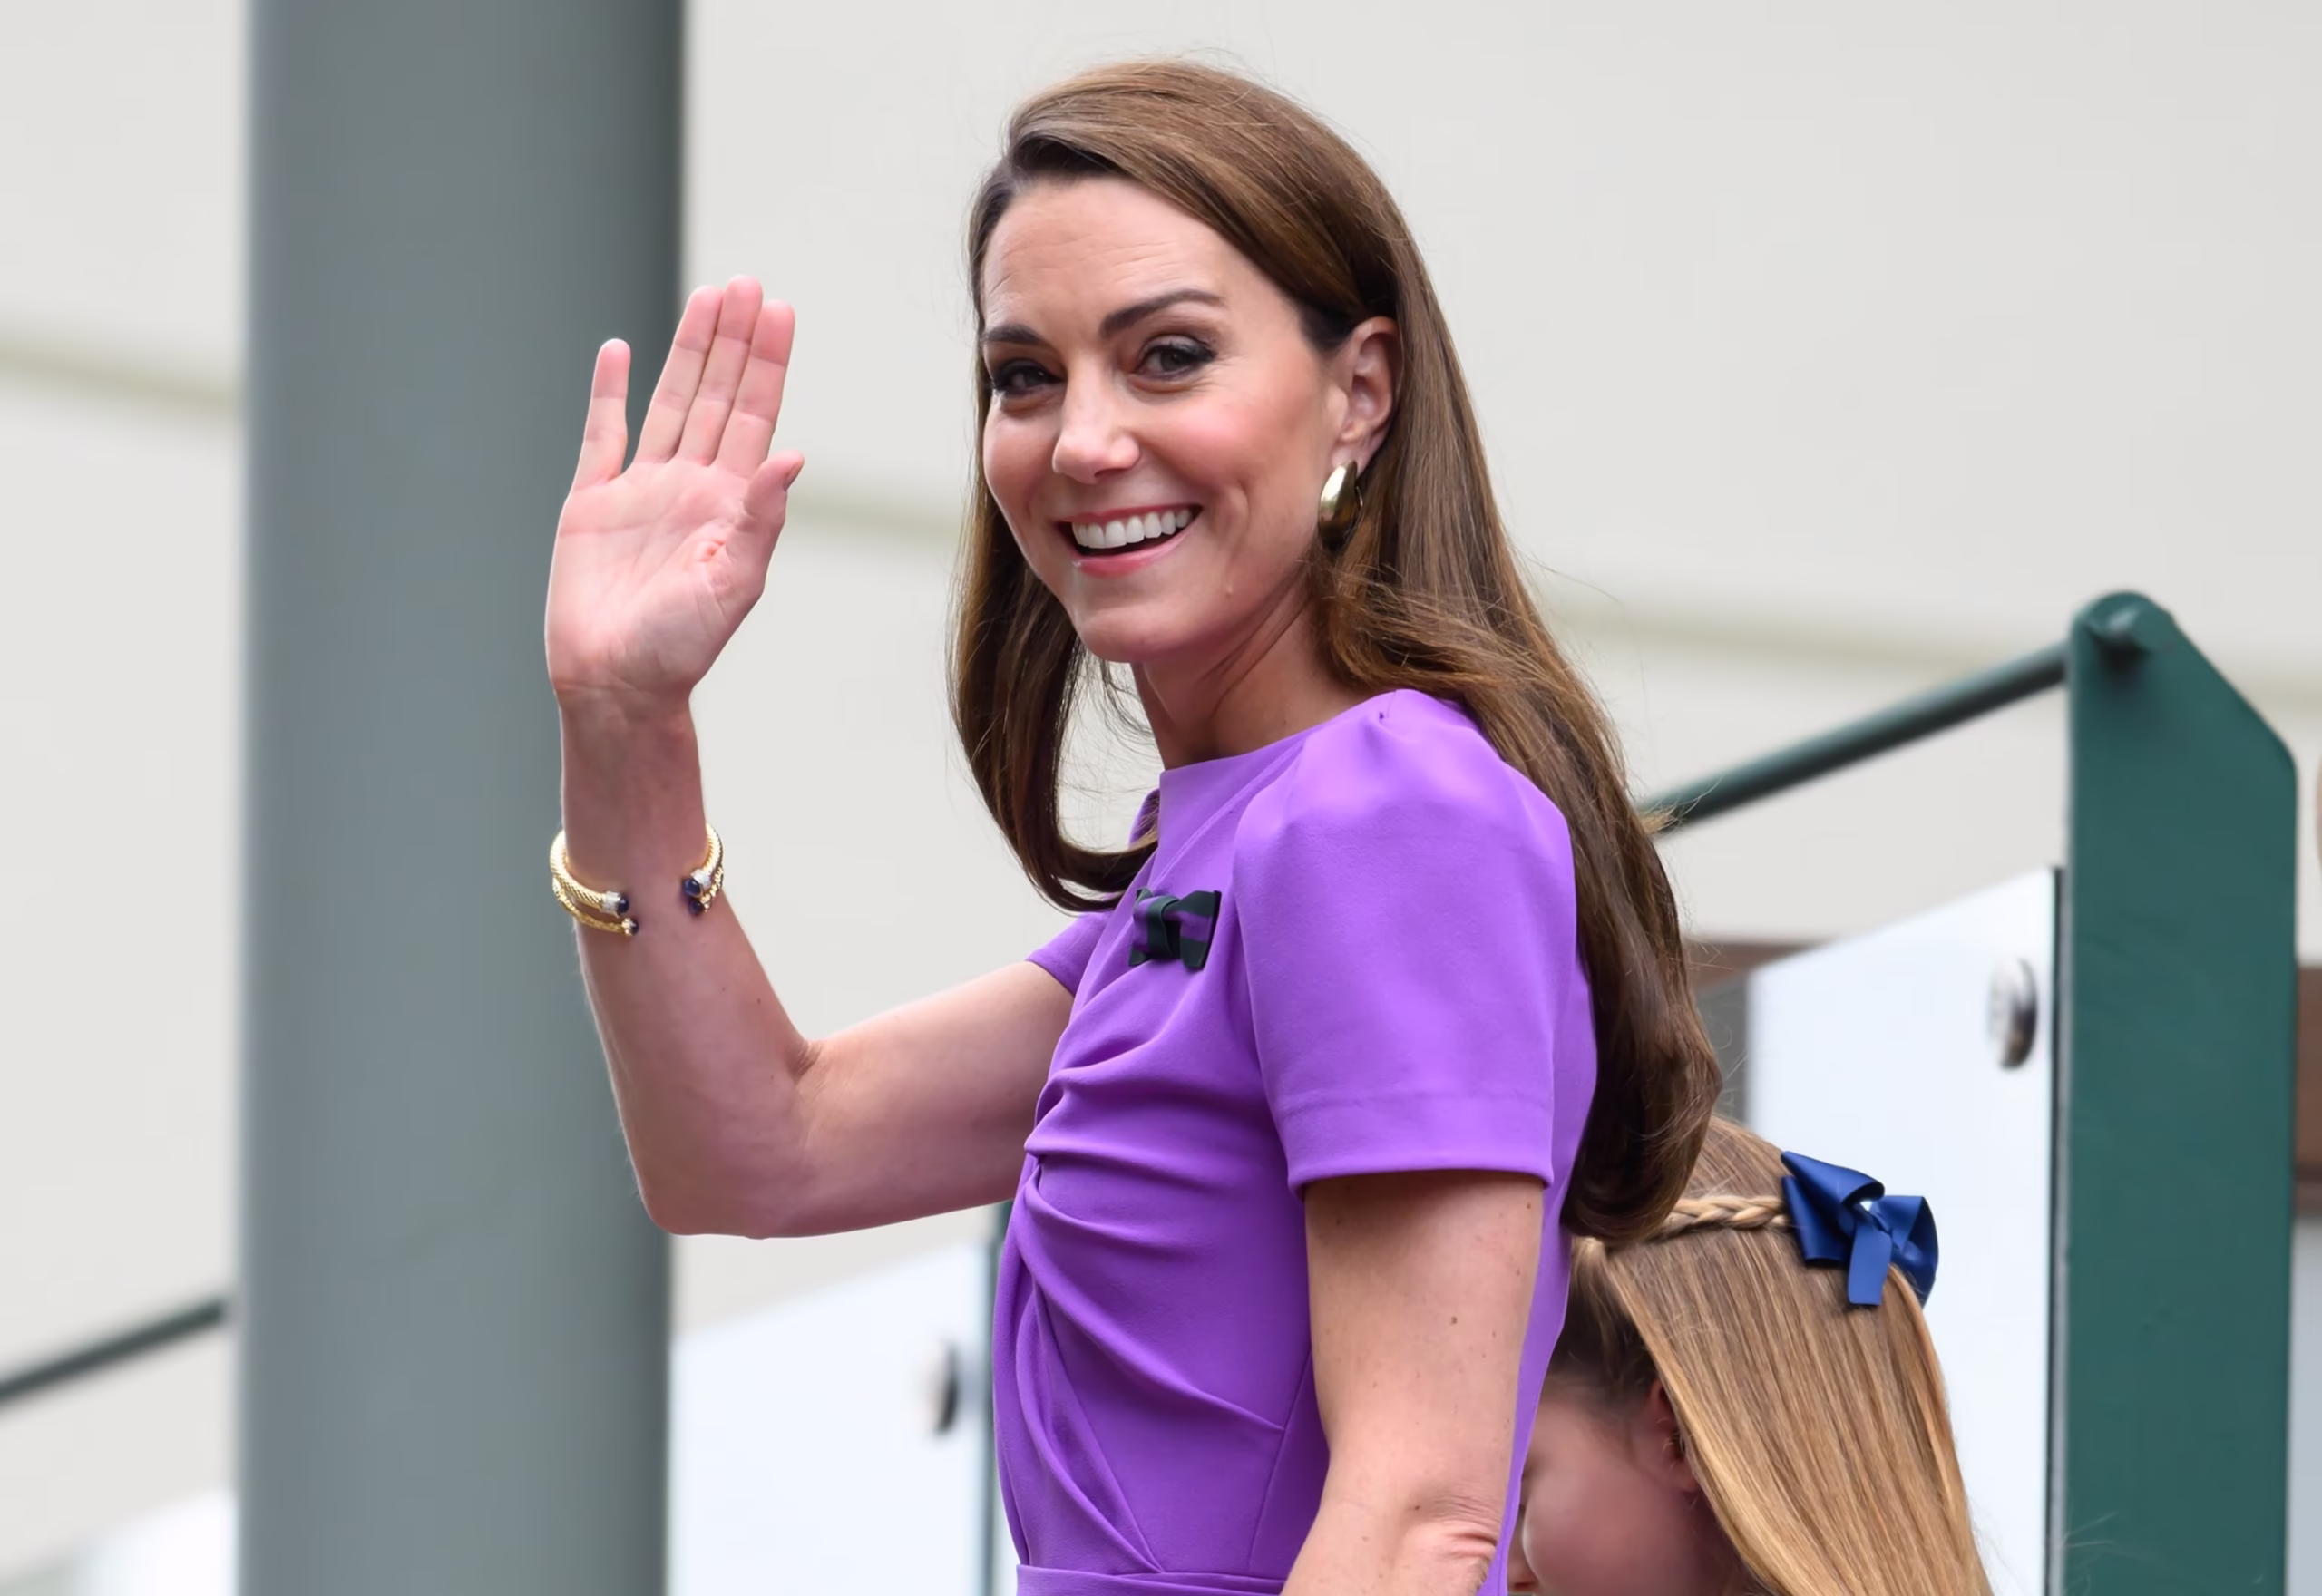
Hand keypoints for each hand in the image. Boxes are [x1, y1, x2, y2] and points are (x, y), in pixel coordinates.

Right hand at [546, 277, 803, 720]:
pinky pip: (602, 435)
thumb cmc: (682, 647)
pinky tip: (620, 352)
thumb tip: (794, 456)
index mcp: (729, 503)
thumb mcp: (735, 583)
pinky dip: (609, 393)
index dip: (767, 363)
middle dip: (733, 340)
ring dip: (687, 351)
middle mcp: (690, 486)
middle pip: (717, 396)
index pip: (754, 416)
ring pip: (669, 402)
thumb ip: (762, 518)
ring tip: (708, 298)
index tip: (780, 311)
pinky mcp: (591, 503)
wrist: (615, 683)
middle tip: (748, 284)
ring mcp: (640, 490)